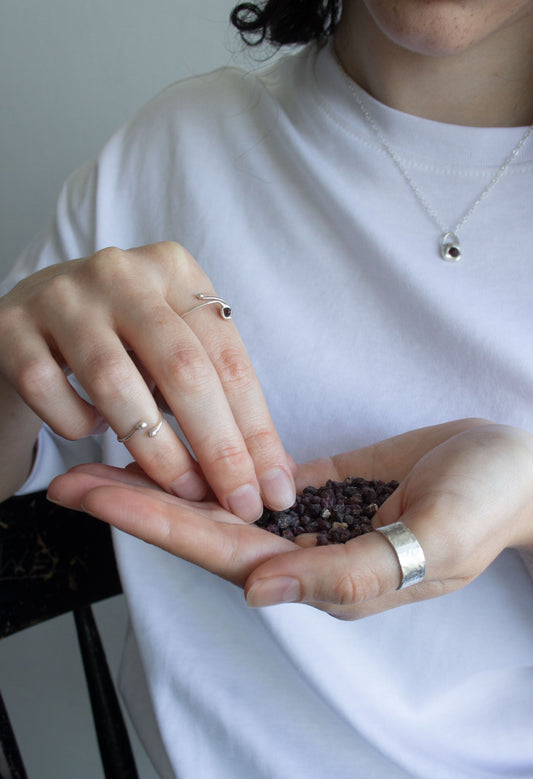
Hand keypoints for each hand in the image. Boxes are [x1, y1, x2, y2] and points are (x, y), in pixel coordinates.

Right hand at [0, 242, 294, 519]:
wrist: (34, 318)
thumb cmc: (122, 342)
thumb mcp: (174, 348)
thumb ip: (216, 394)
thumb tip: (273, 474)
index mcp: (174, 269)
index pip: (228, 356)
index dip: (255, 428)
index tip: (273, 487)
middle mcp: (121, 271)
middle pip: (182, 368)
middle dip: (218, 447)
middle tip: (237, 502)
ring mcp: (62, 296)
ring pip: (116, 382)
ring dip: (154, 450)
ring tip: (179, 488)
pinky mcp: (12, 327)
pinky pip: (51, 391)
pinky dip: (77, 424)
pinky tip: (91, 429)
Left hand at [47, 419, 532, 618]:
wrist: (517, 470)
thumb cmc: (489, 502)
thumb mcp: (437, 539)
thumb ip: (352, 575)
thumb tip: (259, 589)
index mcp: (326, 575)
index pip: (222, 551)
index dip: (156, 523)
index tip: (94, 498)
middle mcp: (304, 553)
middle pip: (205, 529)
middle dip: (137, 503)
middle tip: (69, 482)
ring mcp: (307, 520)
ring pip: (221, 504)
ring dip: (164, 482)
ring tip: (106, 460)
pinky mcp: (315, 487)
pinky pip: (249, 478)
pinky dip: (208, 466)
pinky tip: (172, 449)